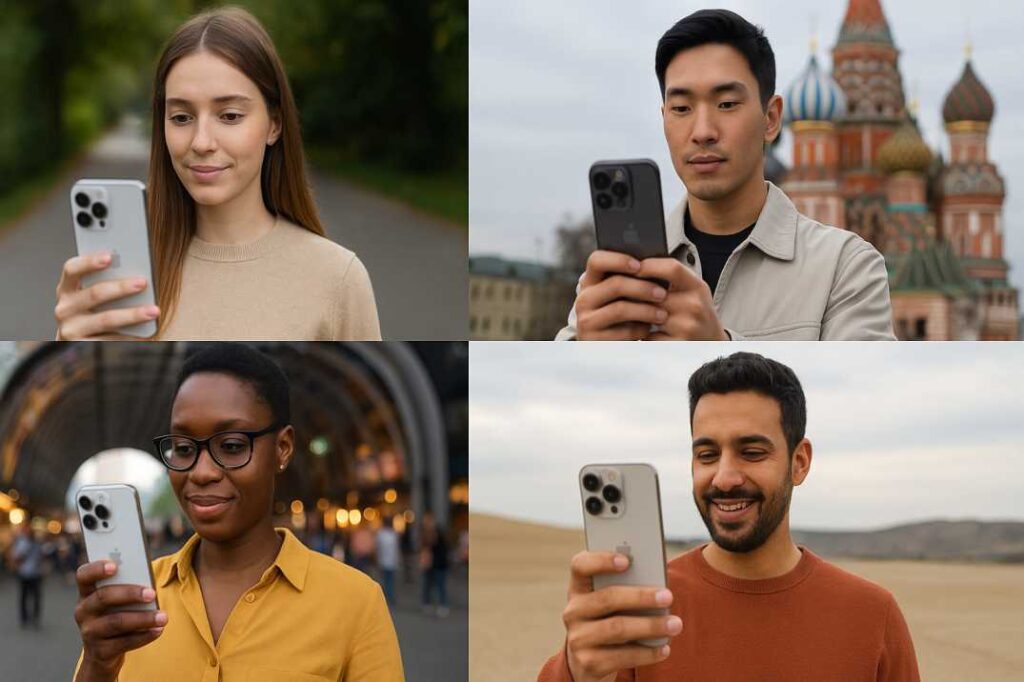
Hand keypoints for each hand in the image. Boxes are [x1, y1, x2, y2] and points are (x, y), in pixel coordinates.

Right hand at [55, 253, 159, 338]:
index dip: (89, 262)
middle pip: (94, 294)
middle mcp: (64, 308)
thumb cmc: (92, 312)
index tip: (110, 257)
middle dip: (121, 288)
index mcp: (66, 289)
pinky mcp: (81, 346)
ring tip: (154, 311)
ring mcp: (70, 329)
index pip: (72, 269)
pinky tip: (147, 334)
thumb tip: (136, 274)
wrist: (78, 343)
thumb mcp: (91, 296)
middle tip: (143, 283)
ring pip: (106, 319)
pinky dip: (130, 336)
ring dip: (132, 314)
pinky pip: (110, 340)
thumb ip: (105, 282)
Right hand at [73, 560, 165, 681]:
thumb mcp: (117, 601)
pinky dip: (144, 636)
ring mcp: (89, 632)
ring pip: (116, 622)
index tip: (115, 566)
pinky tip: (158, 630)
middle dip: (130, 594)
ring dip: (143, 618)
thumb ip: (127, 588)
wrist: (103, 654)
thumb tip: (149, 584)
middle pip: (103, 597)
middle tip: (152, 594)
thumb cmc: (116, 615)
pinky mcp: (100, 651)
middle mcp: (83, 611)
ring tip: (163, 617)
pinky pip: (124, 642)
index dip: (96, 569)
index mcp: (87, 592)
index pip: (84, 576)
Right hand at [562, 551, 680, 681]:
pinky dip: (647, 653)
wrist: (591, 663)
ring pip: (617, 628)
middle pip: (607, 598)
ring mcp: (578, 638)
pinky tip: (664, 648)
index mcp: (579, 588)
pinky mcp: (587, 663)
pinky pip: (621, 656)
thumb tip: (657, 587)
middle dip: (640, 597)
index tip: (627, 560)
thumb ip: (627, 589)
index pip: (580, 565)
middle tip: (668, 596)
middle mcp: (573, 611)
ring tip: (675, 625)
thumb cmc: (610, 621)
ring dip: (650, 626)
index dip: (600, 560)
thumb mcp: (612, 604)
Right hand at [576, 251, 668, 339]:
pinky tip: (648, 330)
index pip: (597, 260)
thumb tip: (653, 266)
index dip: (619, 260)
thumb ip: (629, 281)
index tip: (639, 266)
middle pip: (616, 284)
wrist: (605, 351)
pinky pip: (623, 331)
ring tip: (663, 314)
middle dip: (643, 288)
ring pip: (621, 309)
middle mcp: (584, 299)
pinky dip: (640, 330)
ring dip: (647, 311)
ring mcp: (586, 320)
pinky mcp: (594, 340)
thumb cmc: (620, 316)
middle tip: (663, 294)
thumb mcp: (620, 298)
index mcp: (590, 282)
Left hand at [635, 259, 726, 339]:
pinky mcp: (676, 345)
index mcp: (697, 287)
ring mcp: (686, 327)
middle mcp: (694, 306)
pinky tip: (644, 331)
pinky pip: (648, 335)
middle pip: (654, 293)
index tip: (634, 268)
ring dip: (636, 315)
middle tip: (623, 293)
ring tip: (633, 313)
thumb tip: (637, 265)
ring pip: (647, 315)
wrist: (712, 344)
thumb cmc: (696, 314)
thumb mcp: (693, 290)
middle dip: (636, 294)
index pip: (672, 268)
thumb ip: (672, 277)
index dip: (649, 265)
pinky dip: (642, 334)